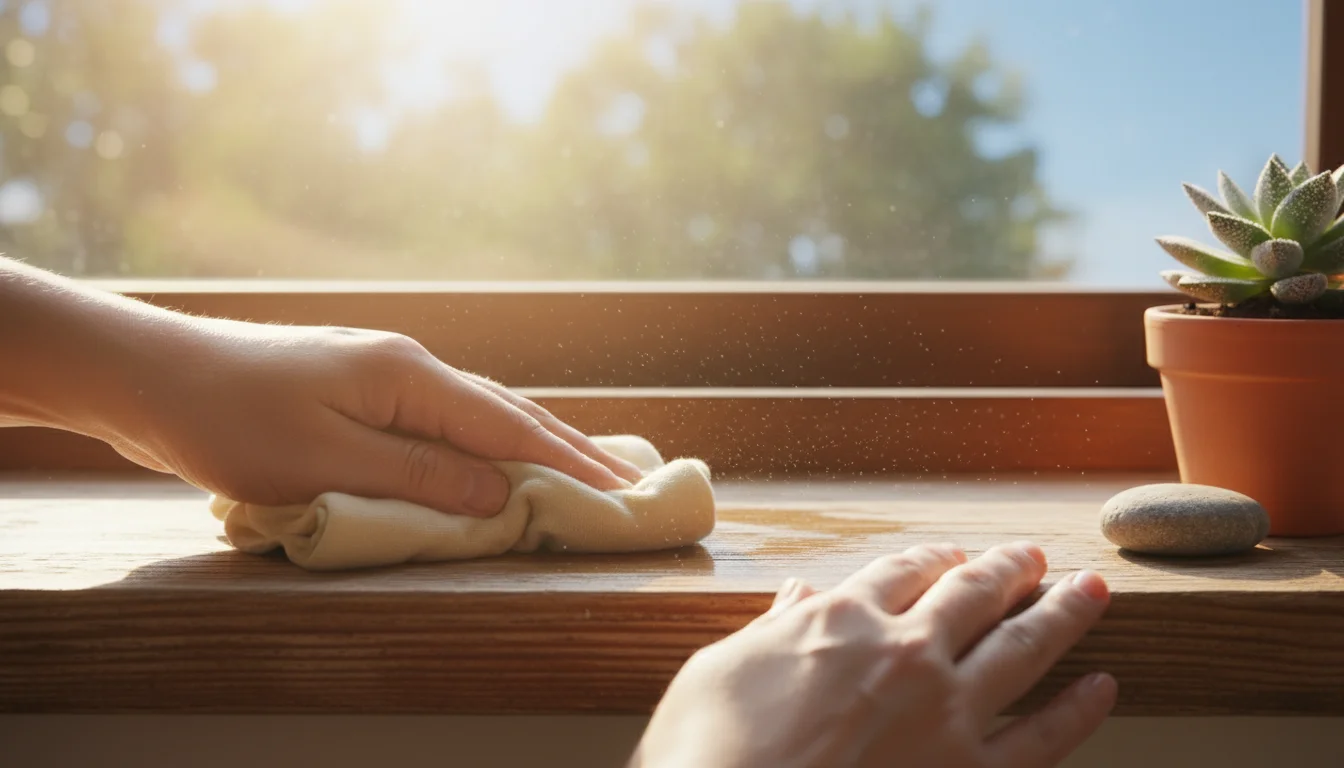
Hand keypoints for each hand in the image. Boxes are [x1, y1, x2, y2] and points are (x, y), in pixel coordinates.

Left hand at [108, 318, 643, 515]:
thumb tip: (503, 494)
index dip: (569, 464)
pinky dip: (486, 438)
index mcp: (409, 377)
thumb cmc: (231, 420)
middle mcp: (409, 364)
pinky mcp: (360, 387)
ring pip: (478, 409)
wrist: (153, 374)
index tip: (623, 493)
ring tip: (582, 463)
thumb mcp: (326, 462)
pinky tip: (492, 451)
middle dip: (569, 447)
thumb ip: (419, 477)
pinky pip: (445, 416)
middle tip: (627, 481)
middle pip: (507, 410)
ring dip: (532, 439)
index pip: (508, 427)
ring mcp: (385, 371)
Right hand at [630, 542, 1114, 767]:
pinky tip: (1102, 688)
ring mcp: (946, 713)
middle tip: (1033, 557)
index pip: (901, 572)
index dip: (932, 560)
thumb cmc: (708, 754)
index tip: (950, 556)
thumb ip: (771, 632)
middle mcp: (905, 653)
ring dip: (1063, 612)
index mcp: (841, 621)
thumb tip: (796, 598)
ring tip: (1091, 592)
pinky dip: (1079, 709)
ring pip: (1023, 646)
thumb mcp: (718, 673)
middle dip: (1008, 570)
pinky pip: (1043, 738)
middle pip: (973, 594)